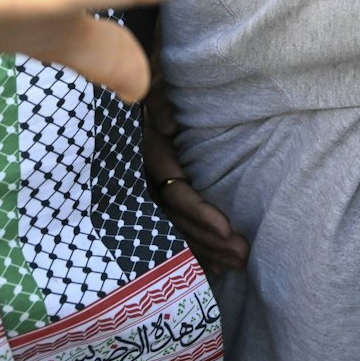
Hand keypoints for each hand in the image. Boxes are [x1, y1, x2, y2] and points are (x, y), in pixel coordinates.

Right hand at [144, 78, 250, 272]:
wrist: (116, 97)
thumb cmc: (140, 92)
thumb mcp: (148, 91)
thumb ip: (158, 106)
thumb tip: (168, 128)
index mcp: (147, 159)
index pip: (178, 196)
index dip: (202, 215)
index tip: (228, 229)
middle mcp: (143, 183)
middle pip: (181, 222)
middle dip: (212, 242)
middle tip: (244, 257)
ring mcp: (143, 196)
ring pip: (177, 231)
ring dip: (208, 250)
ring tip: (238, 266)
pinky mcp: (148, 201)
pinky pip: (171, 231)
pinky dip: (193, 249)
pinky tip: (213, 268)